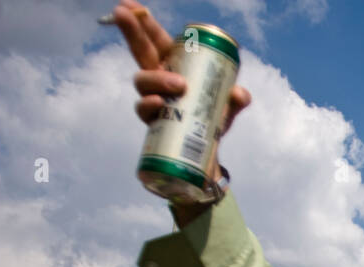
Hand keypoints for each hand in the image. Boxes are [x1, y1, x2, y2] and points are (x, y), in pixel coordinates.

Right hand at [113, 0, 251, 183]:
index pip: (156, 40)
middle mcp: (158, 80)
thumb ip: (236, 98)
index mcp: (174, 67)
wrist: (207, 153)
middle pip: (140, 52)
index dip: (142, 23)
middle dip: (131, 31)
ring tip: (178, 85)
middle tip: (124, 15)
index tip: (129, 4)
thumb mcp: (229, 106)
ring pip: (142, 81)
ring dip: (156, 78)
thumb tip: (240, 94)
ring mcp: (153, 99)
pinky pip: (144, 110)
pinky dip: (150, 105)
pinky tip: (157, 104)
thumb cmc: (213, 120)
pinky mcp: (153, 122)